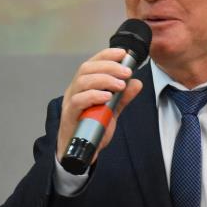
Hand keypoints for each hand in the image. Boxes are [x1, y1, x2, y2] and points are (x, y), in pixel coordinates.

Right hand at [56, 48, 143, 163]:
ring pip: (82, 81)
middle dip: (109, 67)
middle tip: (127, 72)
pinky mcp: (69, 115)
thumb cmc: (92, 128)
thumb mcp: (111, 110)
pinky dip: (93, 95)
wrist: (81, 152)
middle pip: (87, 68)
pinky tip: (107, 96)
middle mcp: (75, 89)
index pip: (92, 63)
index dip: (106, 55)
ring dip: (104, 79)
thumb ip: (122, 97)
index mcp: (84, 85)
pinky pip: (78, 101)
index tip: (123, 53)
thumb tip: (137, 83)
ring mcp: (70, 102)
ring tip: (120, 85)